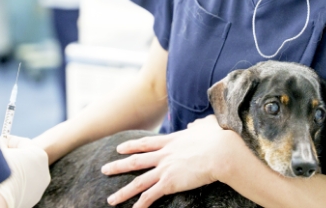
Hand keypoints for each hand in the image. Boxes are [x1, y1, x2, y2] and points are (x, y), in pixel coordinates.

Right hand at [0, 136, 50, 207]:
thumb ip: (2, 143)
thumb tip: (1, 142)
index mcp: (39, 155)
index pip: (23, 142)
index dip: (9, 141)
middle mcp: (43, 171)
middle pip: (26, 158)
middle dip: (12, 156)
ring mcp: (40, 188)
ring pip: (24, 174)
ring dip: (13, 171)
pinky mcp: (32, 200)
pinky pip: (22, 187)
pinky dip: (14, 184)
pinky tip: (2, 185)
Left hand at [101, 115, 239, 207]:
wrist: (221, 152)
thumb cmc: (218, 138)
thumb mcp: (206, 126)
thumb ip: (197, 125)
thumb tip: (195, 125)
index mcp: (171, 141)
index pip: (146, 143)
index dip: (131, 146)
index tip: (119, 148)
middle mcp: (164, 155)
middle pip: (135, 161)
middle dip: (118, 166)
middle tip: (104, 169)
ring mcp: (165, 169)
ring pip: (137, 182)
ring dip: (123, 192)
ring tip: (111, 200)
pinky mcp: (170, 183)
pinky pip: (150, 196)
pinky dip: (140, 205)